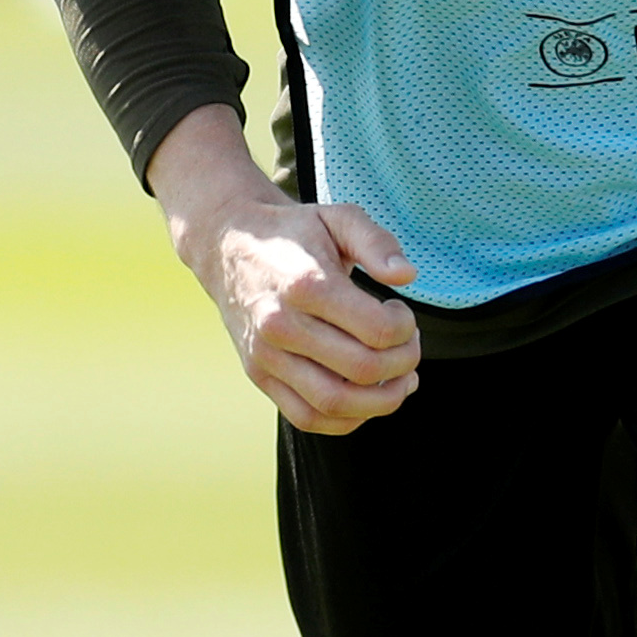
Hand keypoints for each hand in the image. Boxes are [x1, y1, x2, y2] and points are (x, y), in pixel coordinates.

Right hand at [146, 104, 421, 432]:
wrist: (227, 246)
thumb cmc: (293, 233)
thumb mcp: (337, 217)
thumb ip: (377, 242)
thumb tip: (407, 277)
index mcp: (306, 285)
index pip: (378, 330)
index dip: (406, 328)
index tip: (401, 312)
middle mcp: (281, 325)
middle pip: (363, 369)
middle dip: (403, 363)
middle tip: (408, 344)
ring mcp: (266, 356)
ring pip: (337, 403)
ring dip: (383, 400)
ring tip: (401, 380)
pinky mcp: (259, 375)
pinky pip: (308, 418)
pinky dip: (347, 419)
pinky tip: (367, 397)